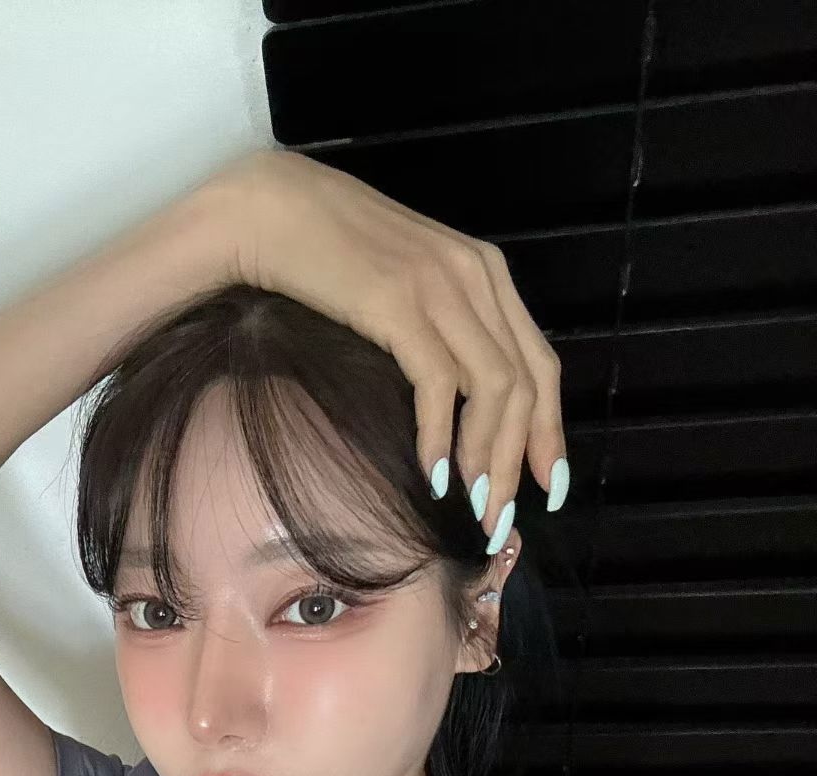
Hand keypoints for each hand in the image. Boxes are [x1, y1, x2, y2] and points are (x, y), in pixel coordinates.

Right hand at [199, 150, 568, 541]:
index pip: (540, 363)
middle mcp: (476, 275)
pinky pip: (439, 384)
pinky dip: (439, 437)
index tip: (548, 487)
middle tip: (502, 521)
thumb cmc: (326, 256)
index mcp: (485, 273)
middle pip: (525, 385)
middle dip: (520, 462)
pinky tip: (431, 475)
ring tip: (473, 508)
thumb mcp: (404, 287)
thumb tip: (453, 404)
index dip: (549, 432)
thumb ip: (439, 328)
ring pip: (494, 388)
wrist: (269, 211)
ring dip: (487, 459)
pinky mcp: (400, 302)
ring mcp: (441, 285)